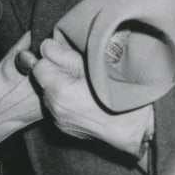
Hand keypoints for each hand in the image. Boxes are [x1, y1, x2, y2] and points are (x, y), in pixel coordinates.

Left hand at [32, 31, 152, 155]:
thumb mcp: (92, 66)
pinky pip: (57, 108)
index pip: (38, 67)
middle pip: (42, 81)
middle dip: (55, 72)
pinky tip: (83, 98)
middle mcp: (54, 109)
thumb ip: (63, 54)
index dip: (51, 58)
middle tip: (78, 71)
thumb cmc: (119, 94)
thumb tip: (46, 45)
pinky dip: (65, 100)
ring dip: (59, 86)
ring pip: (49, 94)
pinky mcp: (65, 129)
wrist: (135, 128)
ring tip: (82, 85)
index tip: (66, 56)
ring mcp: (59, 121)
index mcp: (59, 91)